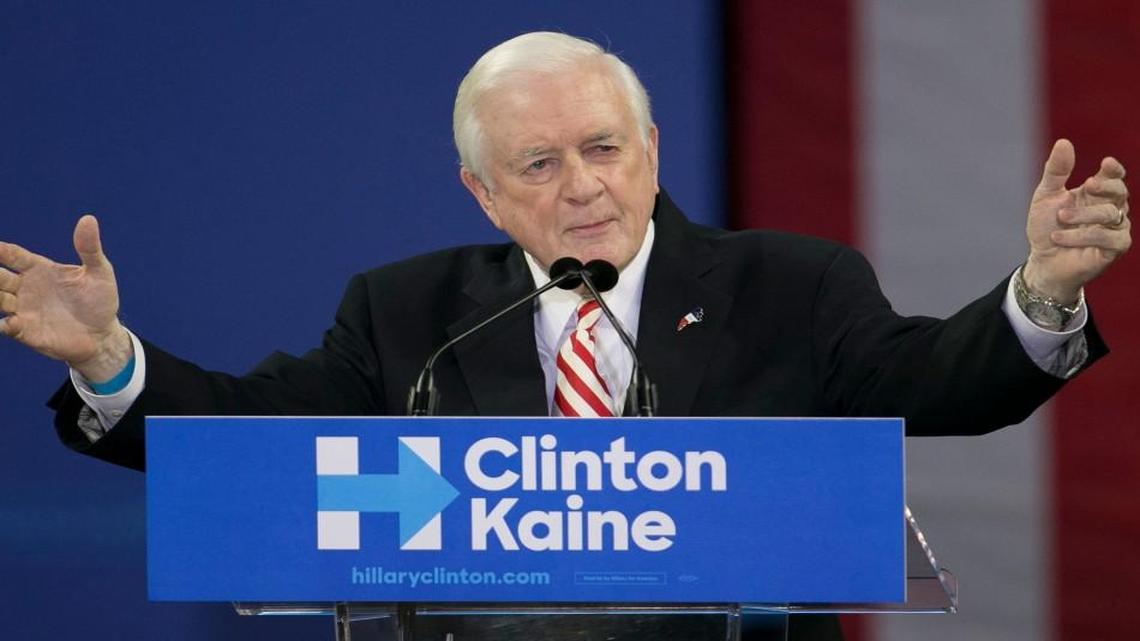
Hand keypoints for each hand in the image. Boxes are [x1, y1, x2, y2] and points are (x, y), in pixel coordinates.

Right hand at [0, 215, 131, 381]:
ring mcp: (24, 310)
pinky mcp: (26, 332)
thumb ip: (89, 248)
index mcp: (39, 269)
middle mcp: (26, 288)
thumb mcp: (100, 272)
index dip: (1, 250)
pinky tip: (5, 323)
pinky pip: (7, 327)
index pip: (13, 255)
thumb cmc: (100, 301)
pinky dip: (3, 325)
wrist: (102, 336)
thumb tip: (89, 219)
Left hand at [1023, 138, 1130, 302]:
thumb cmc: (1046, 227)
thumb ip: (1056, 171)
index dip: (1114, 169)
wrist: (1041, 260)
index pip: (1114, 176)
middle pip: (1120, 191)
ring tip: (1061, 218)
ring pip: (1111, 214)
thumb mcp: (1045, 196)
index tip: (1107, 163)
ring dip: (1083, 215)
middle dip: (1106, 186)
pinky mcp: (1115, 248)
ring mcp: (1115, 228)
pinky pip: (1109, 237)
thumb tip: (1064, 142)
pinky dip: (1083, 236)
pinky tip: (1061, 237)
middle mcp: (1110, 207)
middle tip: (1087, 185)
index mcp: (1095, 192)